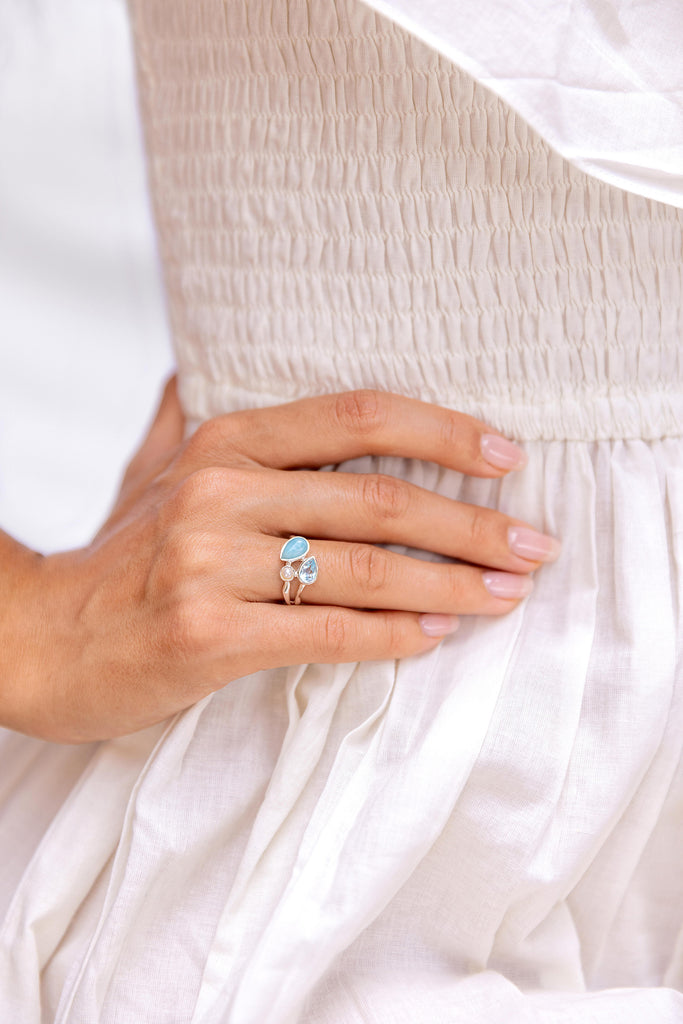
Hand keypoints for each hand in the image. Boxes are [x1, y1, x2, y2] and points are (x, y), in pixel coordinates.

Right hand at [8, 382, 558, 743]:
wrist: (39, 638)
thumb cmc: (116, 557)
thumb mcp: (151, 468)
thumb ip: (189, 412)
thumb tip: (209, 357)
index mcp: (224, 441)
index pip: (358, 417)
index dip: (444, 431)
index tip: (507, 456)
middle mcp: (220, 491)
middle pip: (379, 497)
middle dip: (471, 524)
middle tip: (534, 545)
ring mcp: (210, 563)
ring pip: (363, 568)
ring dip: (450, 585)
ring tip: (507, 595)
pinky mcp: (208, 634)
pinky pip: (325, 632)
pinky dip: (392, 636)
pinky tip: (437, 637)